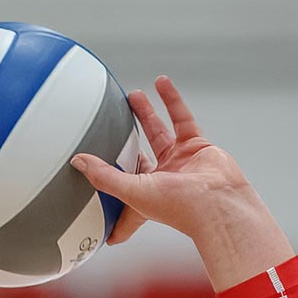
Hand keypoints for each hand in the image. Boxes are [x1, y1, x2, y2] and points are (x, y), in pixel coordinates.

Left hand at [72, 77, 245, 242]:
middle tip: (113, 127)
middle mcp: (161, 181)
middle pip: (138, 158)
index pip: (123, 206)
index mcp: (144, 198)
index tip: (97, 213)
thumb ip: (104, 177)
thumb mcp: (133, 193)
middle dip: (126, 143)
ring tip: (133, 96)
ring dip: (146, 114)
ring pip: (158, 133)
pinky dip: (172, 101)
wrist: (218, 202)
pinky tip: (162, 85)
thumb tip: (80, 162)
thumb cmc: (182, 208)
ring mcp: (179, 162)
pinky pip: (181, 119)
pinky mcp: (195, 146)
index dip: (111, 211)